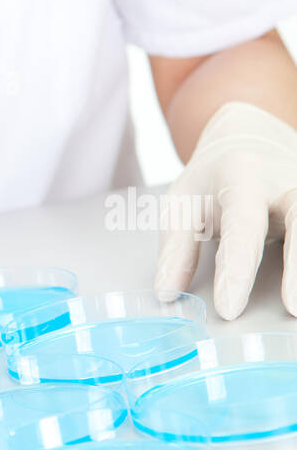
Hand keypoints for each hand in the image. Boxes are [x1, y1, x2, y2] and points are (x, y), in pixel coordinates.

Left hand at [154, 101, 296, 318]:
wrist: (250, 140)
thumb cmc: (212, 180)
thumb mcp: (183, 202)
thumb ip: (176, 249)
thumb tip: (166, 293)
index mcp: (242, 175)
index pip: (241, 224)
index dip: (235, 268)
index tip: (228, 309)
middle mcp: (283, 182)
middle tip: (292, 308)